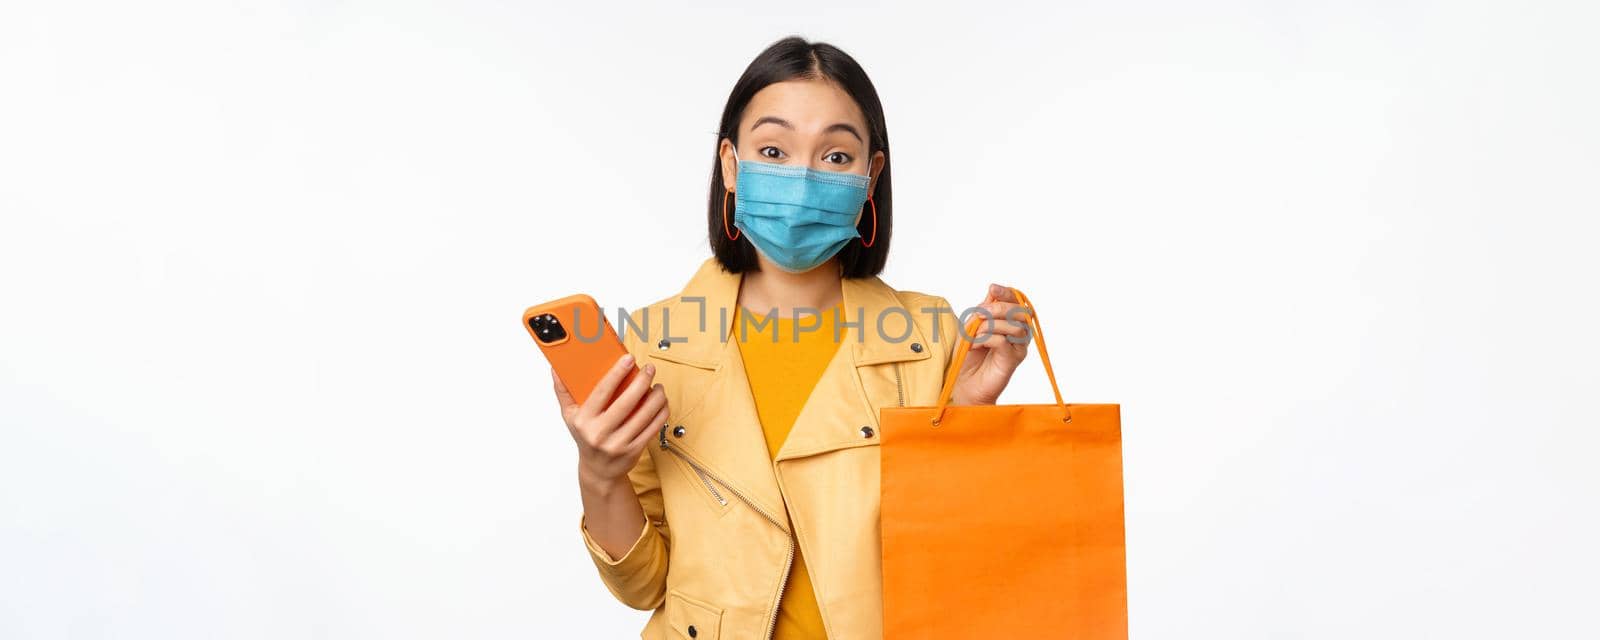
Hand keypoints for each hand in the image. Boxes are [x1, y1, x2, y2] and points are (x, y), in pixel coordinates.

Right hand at [553, 354, 668, 483]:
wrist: (598, 471)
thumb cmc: (585, 438)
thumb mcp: (570, 417)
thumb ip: (563, 392)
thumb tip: (557, 369)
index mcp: (584, 420)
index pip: (601, 392)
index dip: (616, 373)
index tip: (628, 358)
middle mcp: (600, 433)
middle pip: (626, 402)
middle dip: (641, 381)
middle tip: (649, 369)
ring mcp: (618, 443)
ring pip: (644, 415)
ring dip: (656, 397)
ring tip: (658, 386)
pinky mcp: (634, 450)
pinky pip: (653, 427)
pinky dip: (661, 412)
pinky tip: (662, 402)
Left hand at [949, 284, 1030, 405]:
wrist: (964, 384)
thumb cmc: (967, 356)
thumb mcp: (970, 327)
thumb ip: (982, 310)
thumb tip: (992, 291)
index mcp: (1009, 322)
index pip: (1016, 302)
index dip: (1006, 293)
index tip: (992, 288)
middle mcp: (1018, 333)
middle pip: (1020, 311)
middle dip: (998, 308)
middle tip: (979, 314)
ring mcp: (1018, 347)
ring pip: (1015, 326)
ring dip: (990, 325)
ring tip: (974, 334)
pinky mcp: (1013, 360)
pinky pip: (1005, 341)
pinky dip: (987, 339)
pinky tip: (975, 345)